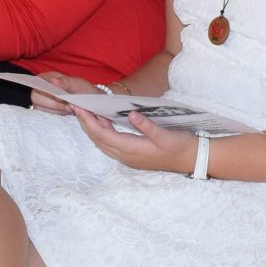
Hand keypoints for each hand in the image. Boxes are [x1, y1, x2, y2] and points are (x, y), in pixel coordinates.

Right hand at [29, 71, 105, 115]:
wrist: (90, 102)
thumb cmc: (84, 90)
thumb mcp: (78, 84)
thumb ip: (66, 82)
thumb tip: (53, 81)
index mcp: (47, 77)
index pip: (38, 83)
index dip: (46, 91)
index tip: (60, 98)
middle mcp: (42, 87)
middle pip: (36, 97)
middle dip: (53, 104)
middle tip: (68, 106)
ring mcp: (42, 99)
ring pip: (39, 107)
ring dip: (56, 110)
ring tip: (69, 108)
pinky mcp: (45, 109)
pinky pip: (44, 114)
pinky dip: (56, 114)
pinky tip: (66, 111)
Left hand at [71, 104, 197, 173]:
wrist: (190, 160)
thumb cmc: (179, 146)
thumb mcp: (166, 134)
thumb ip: (147, 125)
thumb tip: (132, 114)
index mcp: (131, 150)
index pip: (103, 135)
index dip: (89, 122)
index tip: (80, 108)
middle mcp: (125, 156)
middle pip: (98, 139)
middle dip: (85, 123)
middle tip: (75, 106)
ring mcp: (127, 157)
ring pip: (102, 143)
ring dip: (91, 128)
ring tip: (83, 112)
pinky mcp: (131, 155)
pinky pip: (109, 144)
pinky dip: (101, 133)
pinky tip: (101, 122)